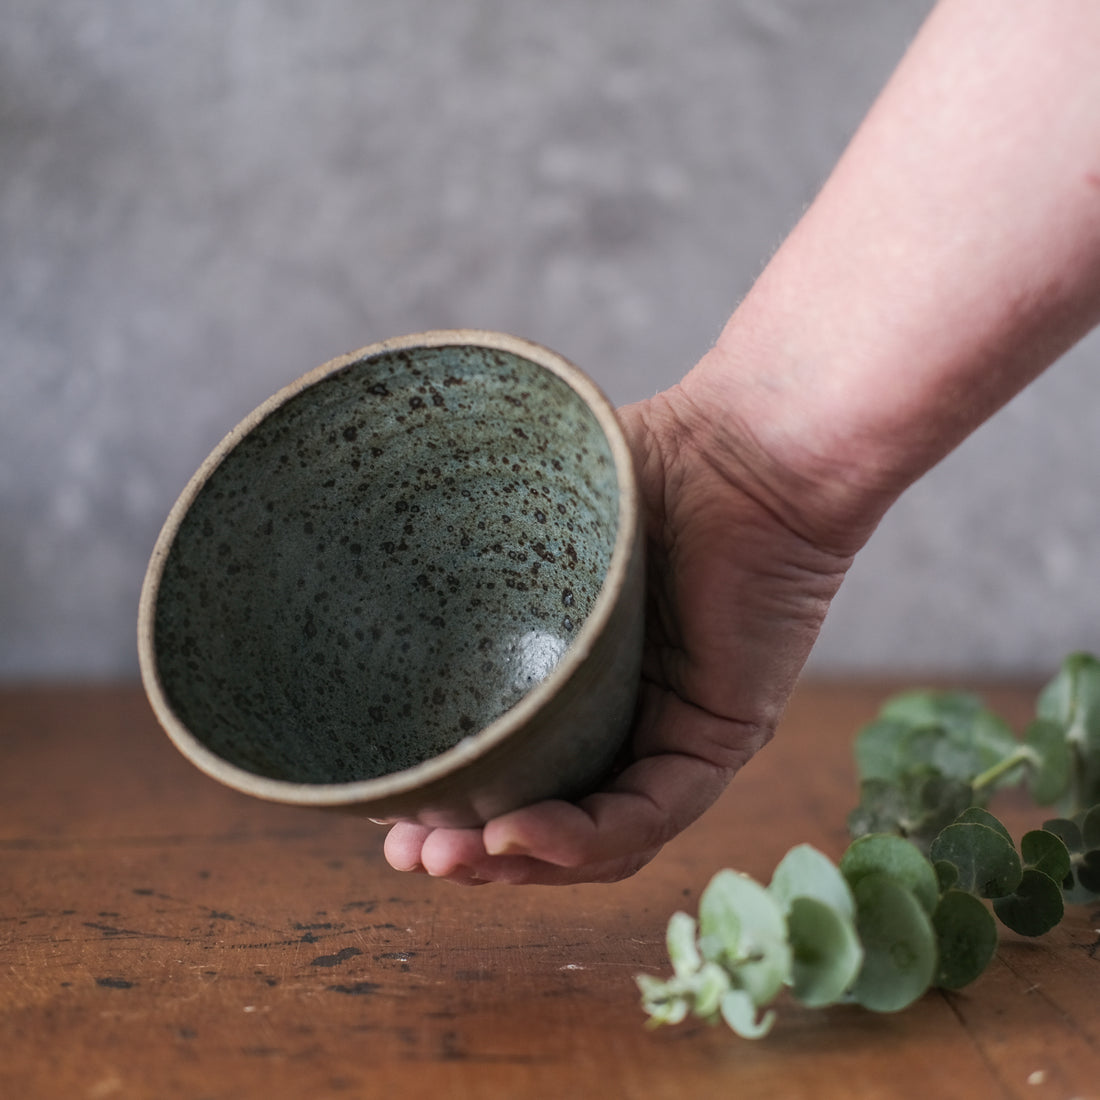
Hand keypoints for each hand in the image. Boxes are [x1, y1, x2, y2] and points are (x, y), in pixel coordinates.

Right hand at [382, 375, 856, 884]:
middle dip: (470, 845)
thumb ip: (462, 545)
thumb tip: (360, 546)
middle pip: (545, 810)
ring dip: (515, 859)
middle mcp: (624, 709)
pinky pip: (648, 814)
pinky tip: (511, 835)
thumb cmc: (640, 463)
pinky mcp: (717, 737)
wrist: (744, 446)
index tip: (380, 808)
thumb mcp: (524, 513)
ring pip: (594, 834)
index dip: (449, 793)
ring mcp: (671, 729)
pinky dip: (578, 839)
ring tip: (442, 857)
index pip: (512, 757)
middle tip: (406, 850)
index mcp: (577, 669)